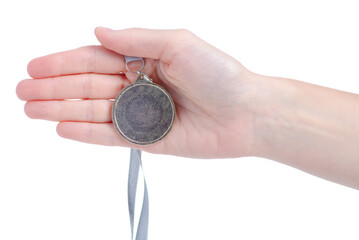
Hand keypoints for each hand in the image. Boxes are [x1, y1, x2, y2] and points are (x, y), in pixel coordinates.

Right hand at [16, 27, 256, 157]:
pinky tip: (63, 128)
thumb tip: (98, 30)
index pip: (94, 60)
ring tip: (32, 110)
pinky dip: (87, 132)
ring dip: (62, 110)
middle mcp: (139, 85)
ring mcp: (142, 113)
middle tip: (23, 92)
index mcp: (143, 60)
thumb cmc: (219, 73)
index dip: (63, 63)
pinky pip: (113, 135)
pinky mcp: (149, 138)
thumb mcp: (177, 43)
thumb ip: (135, 39)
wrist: (245, 112)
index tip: (35, 68)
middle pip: (88, 86)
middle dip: (54, 89)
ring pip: (95, 111)